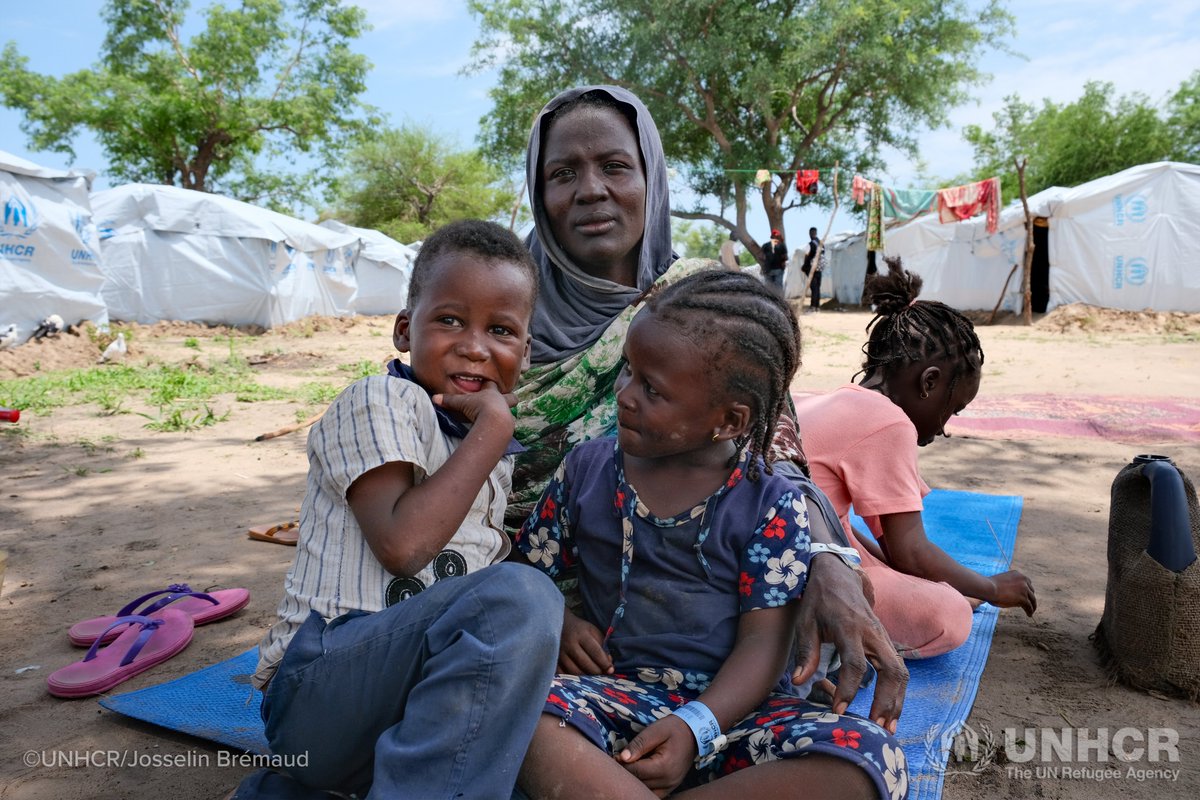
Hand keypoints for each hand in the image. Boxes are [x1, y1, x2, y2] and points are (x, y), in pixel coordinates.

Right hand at [432, 381, 515, 430]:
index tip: (485, 384)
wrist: (495, 422)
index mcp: (491, 393)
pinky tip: (497, 430)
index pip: (492, 384)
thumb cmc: (479, 408)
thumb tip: (434, 398)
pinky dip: (503, 426)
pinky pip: (508, 424)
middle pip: (511, 397)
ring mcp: (506, 413)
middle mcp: (501, 401)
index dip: (488, 384)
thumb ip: (449, 400)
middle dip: (508, 398)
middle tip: (501, 402)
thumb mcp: (462, 403)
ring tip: (499, 418)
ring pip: (511, 411)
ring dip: (505, 413)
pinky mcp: (508, 426)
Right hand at [559, 611, 612, 674]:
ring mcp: (559, 653)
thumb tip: (609, 663)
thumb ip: (602, 645)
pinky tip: (579, 678)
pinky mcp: (553, 659)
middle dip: (596, 672)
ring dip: (585, 678)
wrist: (558, 623)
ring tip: (593, 678)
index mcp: (581, 634)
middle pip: (585, 663)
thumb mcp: (593, 631)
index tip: (611, 670)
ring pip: (574, 671)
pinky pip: (563, 674)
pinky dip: (572, 678)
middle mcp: (569, 643)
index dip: (604, 663)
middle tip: (603, 675)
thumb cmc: (580, 629)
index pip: (595, 651)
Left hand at [617, 715, 695, 797]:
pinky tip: (639, 775)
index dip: (622, 765)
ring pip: (644, 790)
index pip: (635, 771)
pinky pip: (653, 793)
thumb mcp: (656, 730)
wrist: (695, 733)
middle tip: (618, 761)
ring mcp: (670, 786)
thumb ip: (639, 744)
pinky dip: (643, 786)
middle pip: (638, 783)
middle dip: (626, 773)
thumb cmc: (674, 729)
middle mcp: (668, 781)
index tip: (615, 756)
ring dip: (634, 781)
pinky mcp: (670, 787)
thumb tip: (622, 758)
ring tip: (629, 767)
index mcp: (664, 766)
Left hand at [792, 554, 907, 733]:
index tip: (838, 710)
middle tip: (877, 728)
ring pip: (900, 672)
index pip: (855, 663)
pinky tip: (889, 712)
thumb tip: (799, 681)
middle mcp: (872, 633)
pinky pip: (898, 669)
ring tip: (887, 728)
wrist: (839, 575)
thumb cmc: (819, 600)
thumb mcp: (805, 621)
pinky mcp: (886, 641)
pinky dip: (897, 692)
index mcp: (849, 627)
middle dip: (887, 701)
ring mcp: (882, 637)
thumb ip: (806, 652)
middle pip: (891, 670)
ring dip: (897, 701)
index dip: (848, 689)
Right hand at [988, 570, 1035, 615]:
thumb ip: (1007, 585)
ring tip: (1031, 611)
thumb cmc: (989, 586)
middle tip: (1029, 604)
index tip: (1026, 595)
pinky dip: (1030, 611)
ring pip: (1032, 599)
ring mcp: (1024, 589)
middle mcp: (1023, 580)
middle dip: (1030, 597)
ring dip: (1032, 606)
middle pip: (1031, 591)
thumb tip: (1006, 594)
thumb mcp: (1001, 581)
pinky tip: (1029, 615)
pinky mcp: (1023, 599)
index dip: (1027, 590)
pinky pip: (1029, 606)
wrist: (988, 588)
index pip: (1027, 582)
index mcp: (1017, 574)